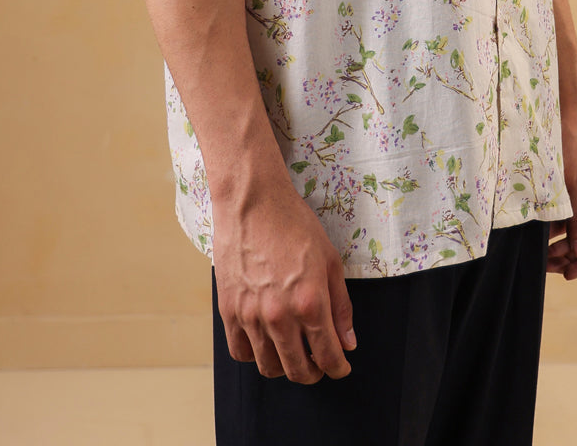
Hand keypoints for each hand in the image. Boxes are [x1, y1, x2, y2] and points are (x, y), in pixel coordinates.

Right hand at [213, 177, 355, 383]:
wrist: (252, 202)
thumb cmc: (294, 224)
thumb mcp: (330, 260)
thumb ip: (341, 306)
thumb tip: (348, 343)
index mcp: (310, 303)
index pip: (328, 356)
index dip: (338, 368)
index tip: (340, 367)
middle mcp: (279, 316)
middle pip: (298, 370)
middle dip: (314, 372)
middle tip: (319, 363)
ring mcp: (251, 316)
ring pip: (269, 367)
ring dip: (285, 367)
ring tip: (293, 353)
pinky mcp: (228, 311)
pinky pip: (241, 352)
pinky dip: (256, 355)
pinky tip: (266, 343)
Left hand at [547, 103, 576, 280]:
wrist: (563, 113)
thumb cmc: (573, 145)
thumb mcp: (574, 186)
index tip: (568, 274)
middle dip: (572, 256)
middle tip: (547, 266)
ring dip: (561, 245)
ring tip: (540, 255)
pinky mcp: (573, 191)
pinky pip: (567, 218)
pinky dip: (555, 228)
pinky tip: (538, 235)